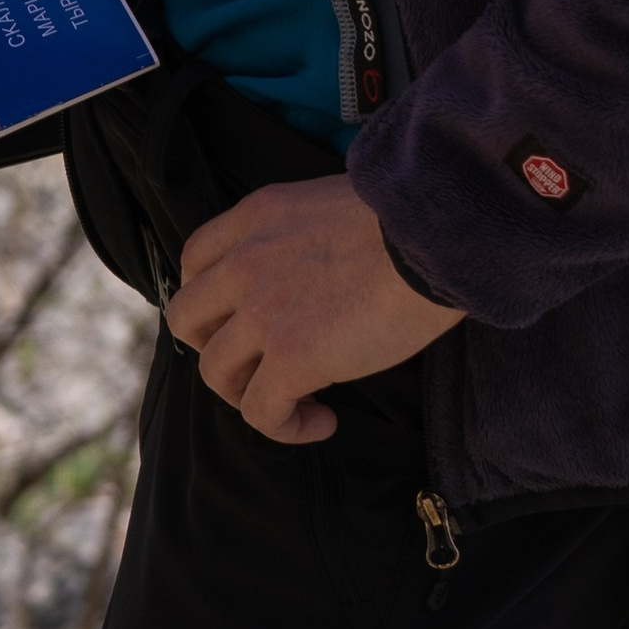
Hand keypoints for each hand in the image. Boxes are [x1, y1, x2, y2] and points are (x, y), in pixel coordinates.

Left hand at [166, 175, 464, 446]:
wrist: (440, 236)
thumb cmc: (412, 218)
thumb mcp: (334, 202)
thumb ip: (303, 231)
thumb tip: (318, 266)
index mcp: (257, 217)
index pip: (195, 260)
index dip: (211, 298)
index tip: (241, 318)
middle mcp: (245, 262)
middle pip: (188, 319)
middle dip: (215, 347)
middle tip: (257, 362)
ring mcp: (262, 313)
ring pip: (215, 372)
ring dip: (248, 394)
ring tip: (295, 400)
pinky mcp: (290, 358)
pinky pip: (260, 413)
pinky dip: (285, 426)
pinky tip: (323, 421)